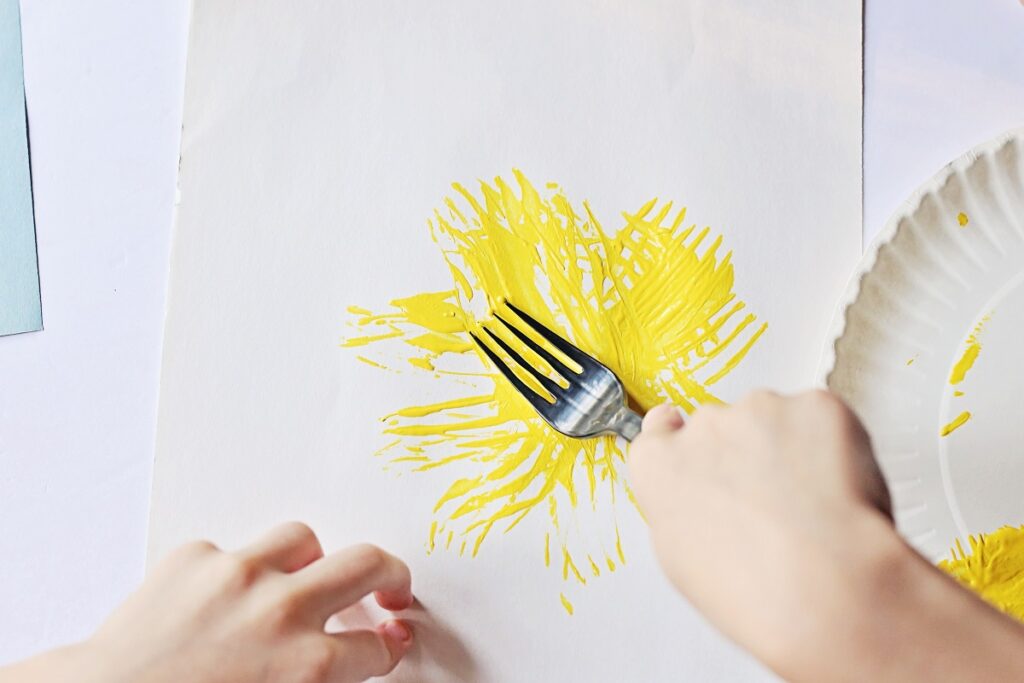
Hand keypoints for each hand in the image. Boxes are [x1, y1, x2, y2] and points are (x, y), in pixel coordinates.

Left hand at [1, 523, 413, 682]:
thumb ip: (315, 682)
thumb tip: (337, 665)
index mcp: (307, 666)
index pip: (376, 647)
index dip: (388, 646)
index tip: (390, 639)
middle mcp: (283, 611)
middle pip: (367, 565)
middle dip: (390, 574)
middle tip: (389, 585)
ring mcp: (238, 576)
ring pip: (302, 540)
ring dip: (311, 560)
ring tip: (303, 577)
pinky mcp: (194, 558)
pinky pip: (230, 552)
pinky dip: (233, 572)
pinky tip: (218, 598)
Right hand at [628, 390, 1023, 681]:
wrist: (825, 590)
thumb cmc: (759, 593)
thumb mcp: (686, 561)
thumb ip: (682, 508)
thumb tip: (700, 495)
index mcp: (659, 466)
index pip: (659, 429)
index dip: (688, 444)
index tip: (705, 453)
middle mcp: (703, 426)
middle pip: (726, 426)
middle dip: (750, 453)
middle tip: (779, 503)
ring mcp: (758, 410)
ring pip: (778, 421)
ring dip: (793, 448)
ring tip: (816, 504)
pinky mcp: (816, 404)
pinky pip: (821, 417)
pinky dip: (833, 442)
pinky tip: (841, 488)